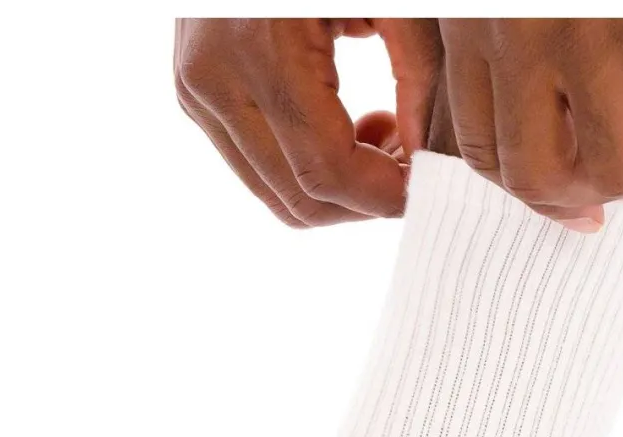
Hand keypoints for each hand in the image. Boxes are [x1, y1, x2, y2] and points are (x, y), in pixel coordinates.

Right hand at [174, 18, 442, 227]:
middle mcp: (215, 81)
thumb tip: (427, 153)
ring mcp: (197, 92)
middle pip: (300, 200)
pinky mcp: (194, 94)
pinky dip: (308, 168)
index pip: (327, 173)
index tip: (428, 177)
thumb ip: (417, 68)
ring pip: (275, 195)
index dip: (386, 195)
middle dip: (366, 202)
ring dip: (339, 191)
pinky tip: (347, 124)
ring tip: (381, 135)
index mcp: (261, 49)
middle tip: (411, 162)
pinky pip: (257, 167)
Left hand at [438, 18, 622, 228]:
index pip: (483, 148)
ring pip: (617, 168)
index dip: (537, 195)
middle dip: (593, 190)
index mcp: (471, 12)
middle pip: (538, 178)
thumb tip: (551, 164)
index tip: (582, 209)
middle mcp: (515, 24)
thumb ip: (514, 39)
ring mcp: (587, 27)